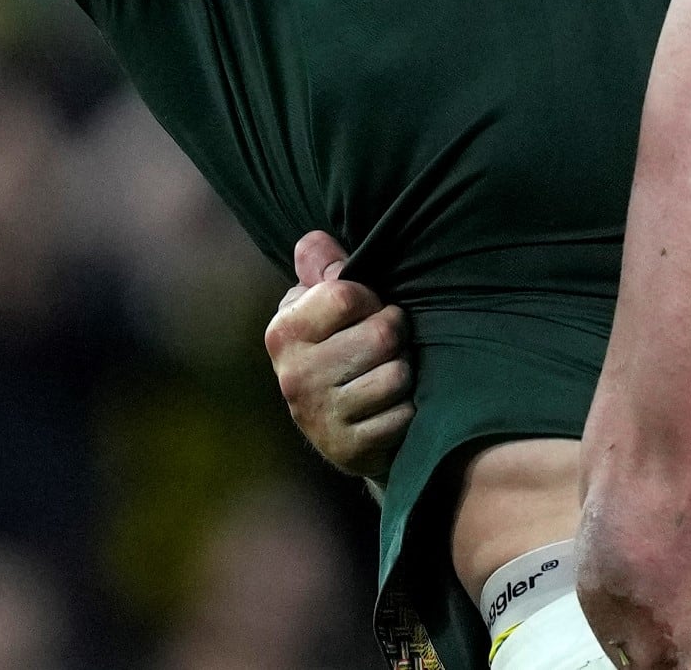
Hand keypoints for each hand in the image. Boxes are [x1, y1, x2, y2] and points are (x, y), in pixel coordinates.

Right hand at [262, 231, 414, 478]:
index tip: (367, 310)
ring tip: (386, 375)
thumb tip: (313, 242)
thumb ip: (322, 268)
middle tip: (383, 348)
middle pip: (381, 333)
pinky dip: (406, 410)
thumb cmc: (338, 347)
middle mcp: (294, 375)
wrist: (342, 428)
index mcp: (284, 332)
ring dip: (404, 373)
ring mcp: (319, 417)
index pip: (345, 294)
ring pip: (396, 375)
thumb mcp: (322, 305)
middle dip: (396, 336)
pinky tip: (389, 409)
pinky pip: (402, 415)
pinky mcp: (347, 449)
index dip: (371, 298)